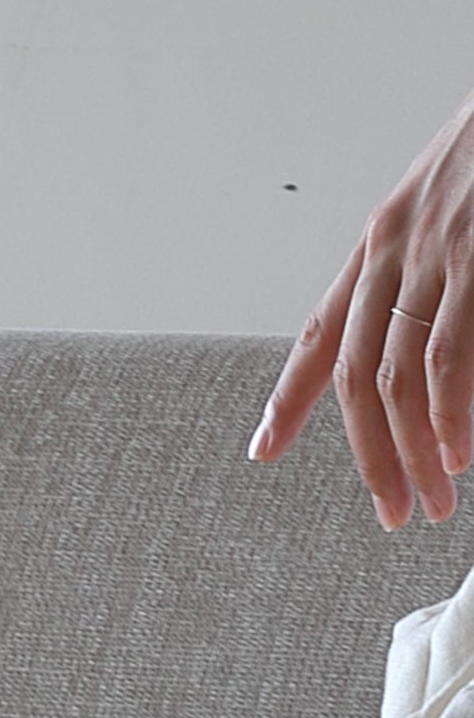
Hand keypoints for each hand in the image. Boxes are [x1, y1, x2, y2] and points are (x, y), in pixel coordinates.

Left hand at [251, 91, 473, 525]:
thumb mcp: (455, 207)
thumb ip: (429, 274)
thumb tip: (430, 351)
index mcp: (383, 239)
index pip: (320, 332)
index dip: (288, 397)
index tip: (262, 448)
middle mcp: (395, 250)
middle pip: (356, 377)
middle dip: (369, 455)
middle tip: (391, 510)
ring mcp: (438, 255)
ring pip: (398, 379)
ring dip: (412, 452)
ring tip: (429, 501)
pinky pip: (448, 356)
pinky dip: (449, 415)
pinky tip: (455, 454)